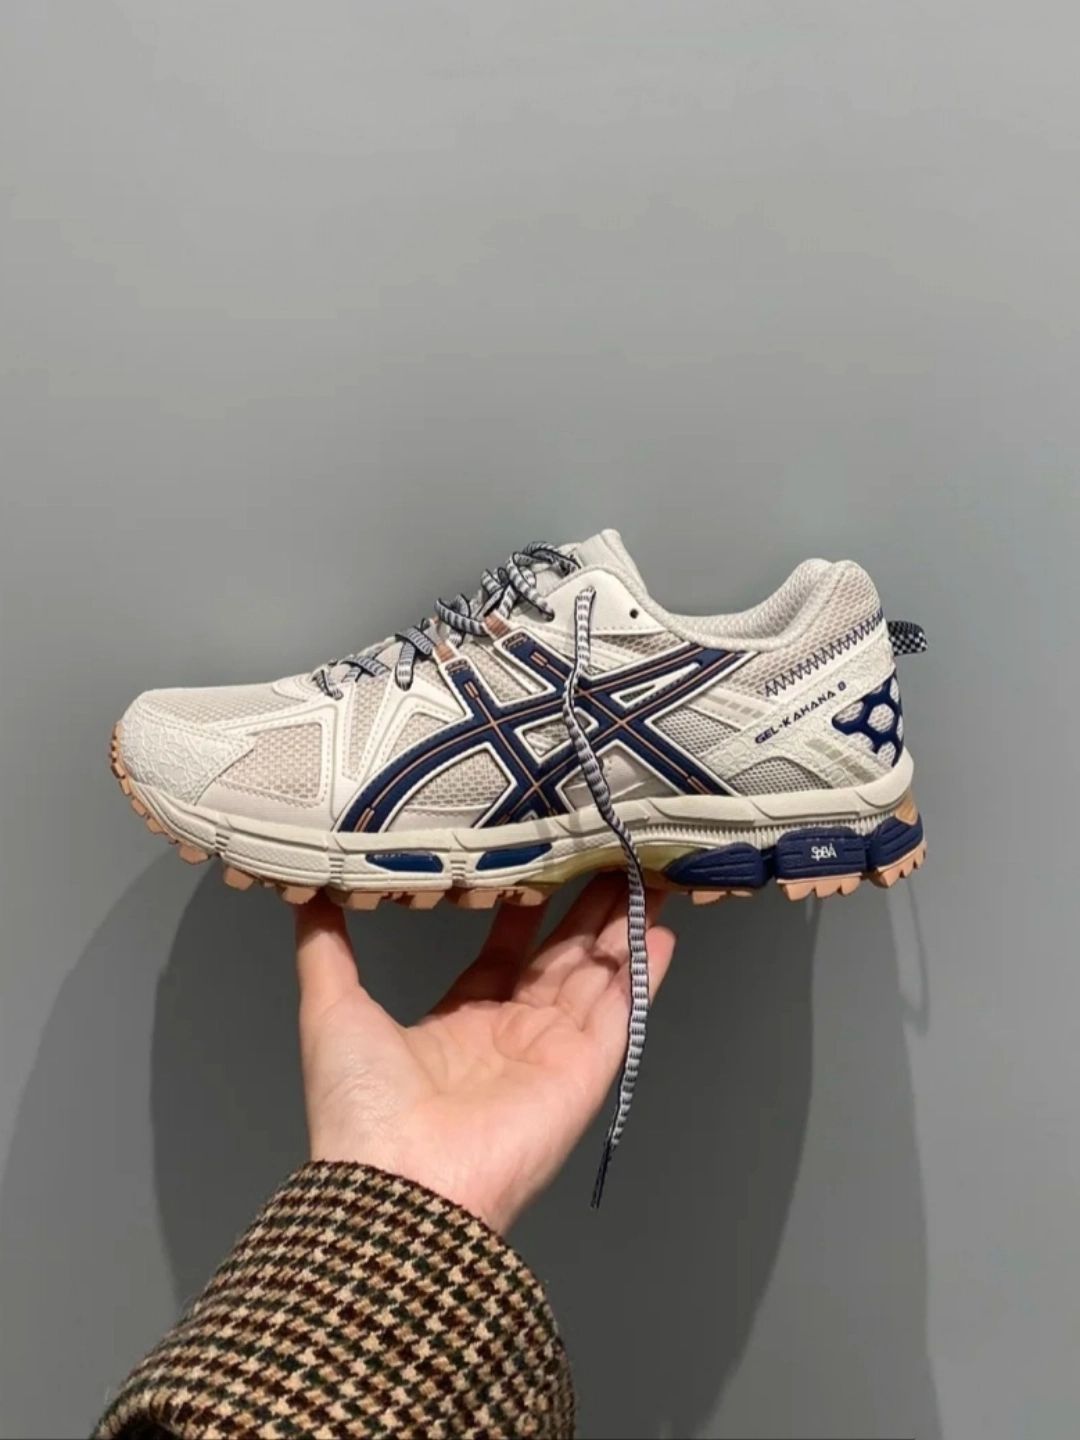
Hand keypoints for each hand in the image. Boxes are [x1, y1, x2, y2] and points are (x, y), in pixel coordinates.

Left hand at [294, 875, 675, 1233]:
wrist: (399, 1183)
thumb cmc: (363, 1104)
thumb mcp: (332, 1010)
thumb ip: (326, 949)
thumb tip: (304, 893)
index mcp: (461, 1021)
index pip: (505, 951)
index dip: (524, 908)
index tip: (539, 857)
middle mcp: (513, 1032)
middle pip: (562, 956)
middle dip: (587, 907)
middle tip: (608, 852)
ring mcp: (554, 1052)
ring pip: (598, 975)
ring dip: (624, 926)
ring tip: (648, 872)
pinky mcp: (586, 1071)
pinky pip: (621, 1014)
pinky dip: (644, 975)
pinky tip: (663, 932)